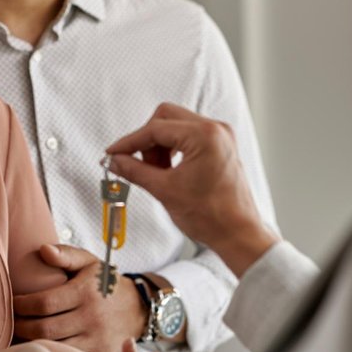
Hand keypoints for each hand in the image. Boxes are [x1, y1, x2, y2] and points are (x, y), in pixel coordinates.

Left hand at [13, 244, 148, 351]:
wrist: (138, 308)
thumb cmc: (105, 282)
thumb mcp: (90, 262)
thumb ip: (66, 255)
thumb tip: (42, 249)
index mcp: (85, 292)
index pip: (45, 302)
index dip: (22, 305)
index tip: (12, 303)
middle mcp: (91, 317)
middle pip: (45, 329)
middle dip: (21, 327)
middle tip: (10, 323)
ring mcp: (96, 339)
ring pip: (55, 348)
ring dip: (32, 345)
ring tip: (18, 338)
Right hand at [105, 103, 279, 277]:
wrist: (238, 234)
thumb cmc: (212, 216)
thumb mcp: (164, 190)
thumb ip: (135, 170)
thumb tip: (115, 161)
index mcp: (205, 135)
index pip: (156, 128)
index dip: (130, 141)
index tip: (113, 153)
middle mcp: (215, 129)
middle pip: (166, 117)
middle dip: (147, 140)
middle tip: (136, 164)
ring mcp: (220, 136)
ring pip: (176, 125)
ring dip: (160, 145)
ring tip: (156, 172)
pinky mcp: (220, 145)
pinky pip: (188, 135)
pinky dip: (173, 148)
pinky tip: (168, 170)